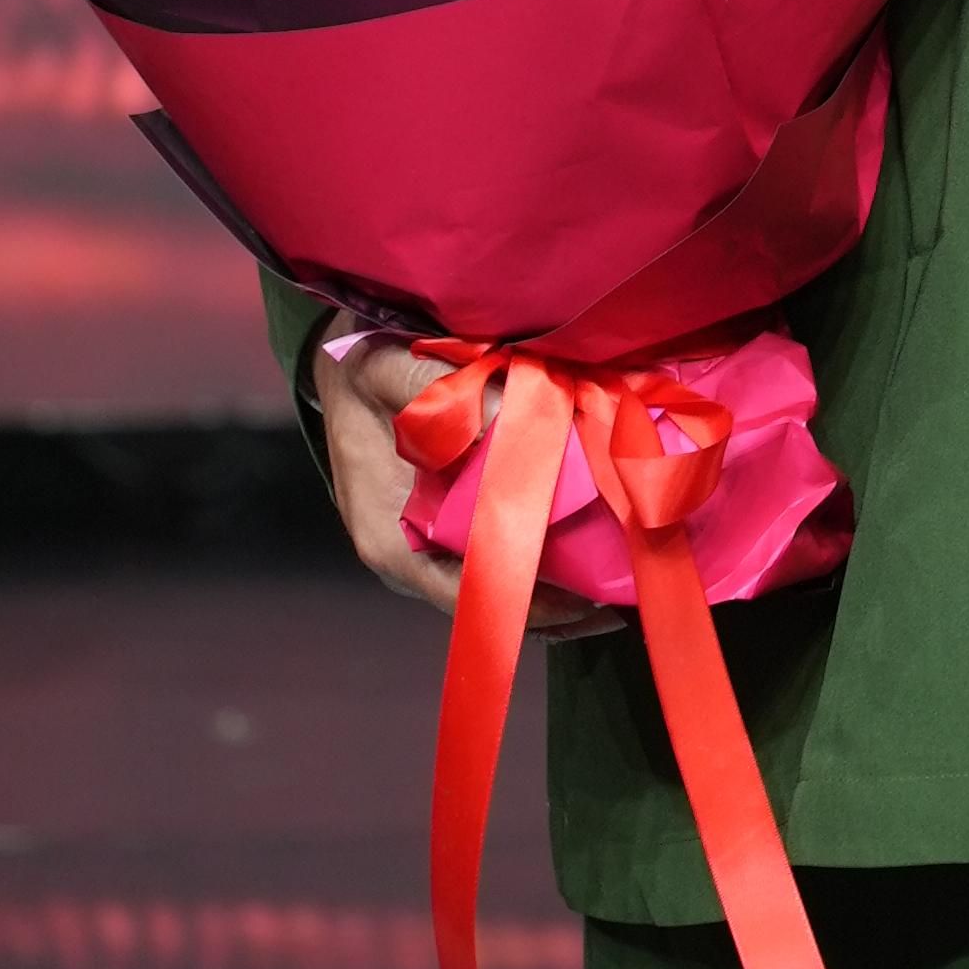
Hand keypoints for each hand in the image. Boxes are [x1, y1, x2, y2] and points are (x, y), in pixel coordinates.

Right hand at [313, 335, 622, 638]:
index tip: (589, 603)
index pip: (466, 595)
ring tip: (626, 573)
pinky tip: (596, 531)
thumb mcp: (384, 368)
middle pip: (492, 597)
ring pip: (501, 575)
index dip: (529, 605)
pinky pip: (501, 543)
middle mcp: (412, 553)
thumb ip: (440, 388)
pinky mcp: (449, 519)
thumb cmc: (359, 371)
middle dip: (558, 600)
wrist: (340, 362)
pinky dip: (544, 543)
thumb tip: (514, 406)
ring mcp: (431, 541)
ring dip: (558, 578)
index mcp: (390, 537)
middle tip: (627, 592)